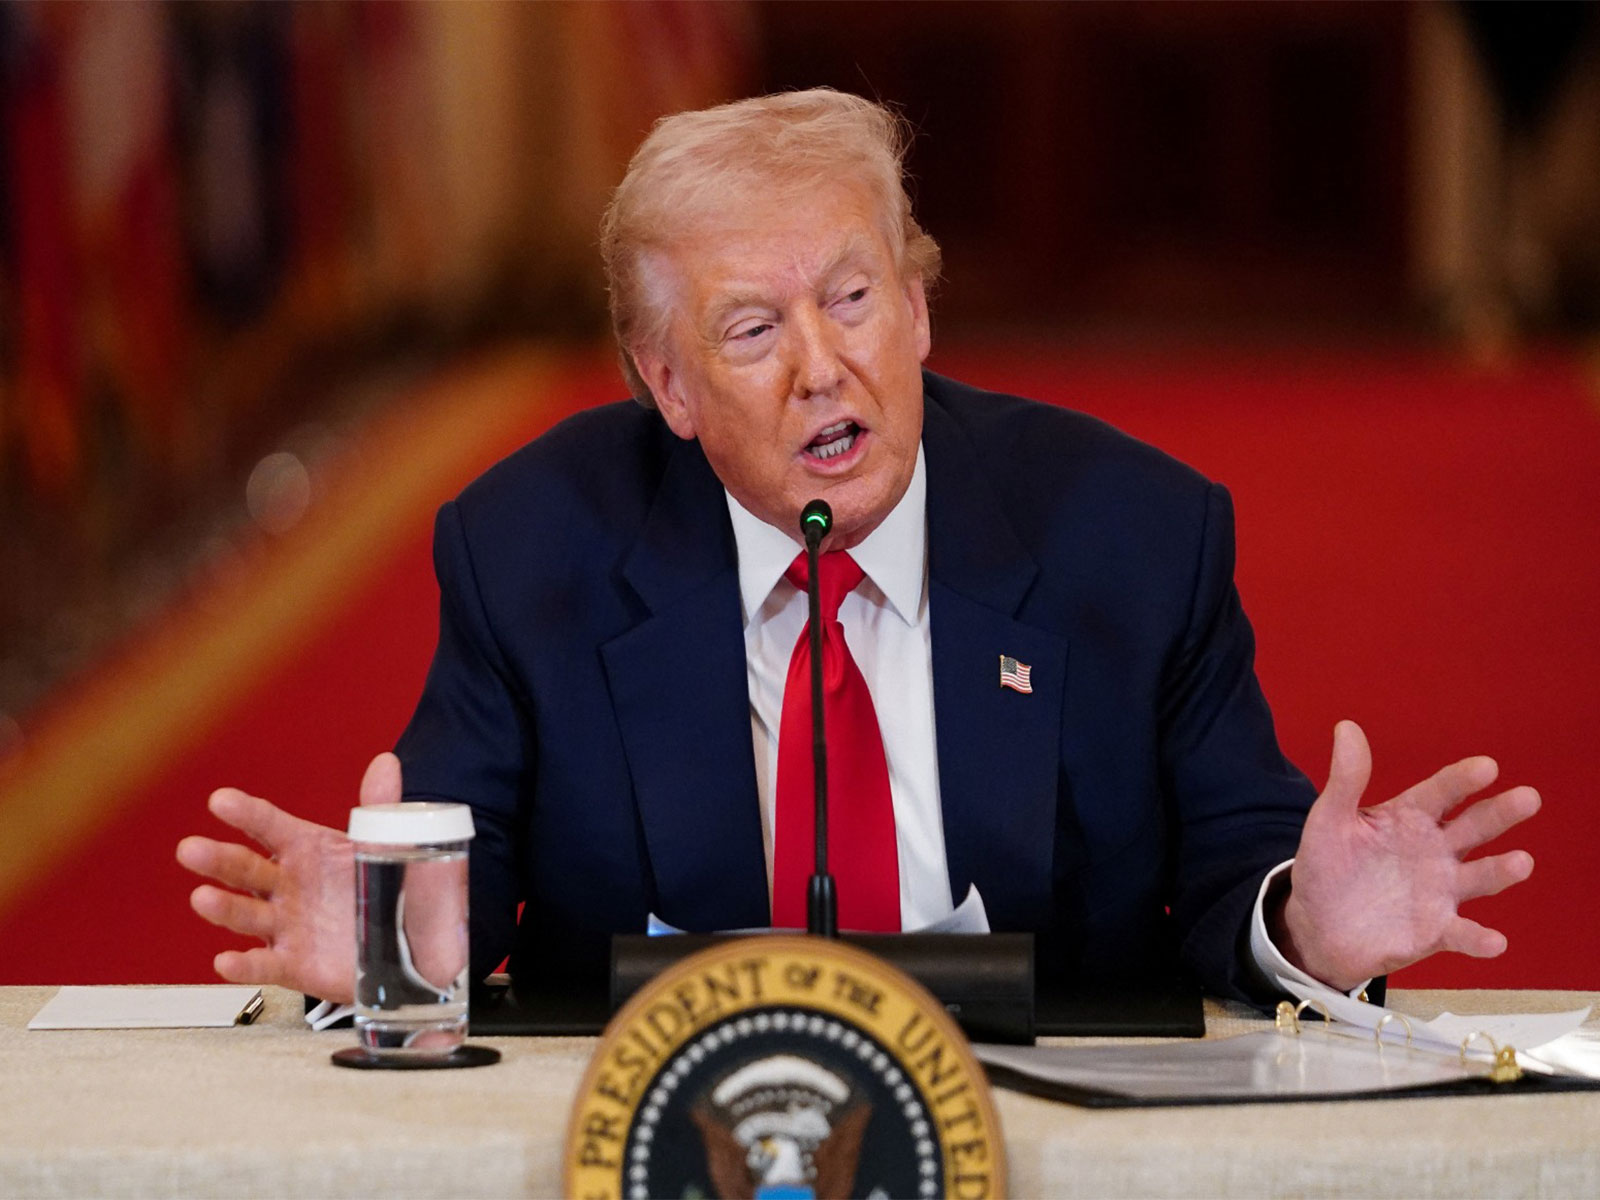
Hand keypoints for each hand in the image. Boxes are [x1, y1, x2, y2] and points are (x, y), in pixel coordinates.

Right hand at [175, 753, 401, 1003]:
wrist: (414, 945)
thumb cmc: (390, 890)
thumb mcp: (389, 846)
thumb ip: (380, 809)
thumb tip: (385, 764)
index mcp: (307, 850)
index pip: (269, 826)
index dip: (246, 813)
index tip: (221, 800)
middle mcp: (288, 886)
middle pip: (246, 869)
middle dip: (218, 859)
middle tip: (191, 849)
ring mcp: (288, 925)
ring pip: (248, 916)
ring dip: (224, 908)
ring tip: (203, 898)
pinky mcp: (294, 964)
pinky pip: (265, 966)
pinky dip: (244, 966)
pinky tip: (226, 961)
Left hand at [1275, 720, 1538, 989]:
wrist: (1317, 925)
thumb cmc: (1327, 866)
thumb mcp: (1329, 821)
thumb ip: (1346, 780)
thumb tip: (1347, 727)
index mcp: (1410, 818)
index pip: (1441, 792)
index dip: (1462, 779)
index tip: (1486, 767)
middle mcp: (1435, 851)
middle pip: (1474, 827)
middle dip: (1501, 813)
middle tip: (1528, 797)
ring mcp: (1440, 891)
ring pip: (1480, 877)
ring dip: (1501, 871)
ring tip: (1522, 862)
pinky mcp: (1436, 931)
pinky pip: (1463, 934)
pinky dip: (1479, 939)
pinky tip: (1494, 941)